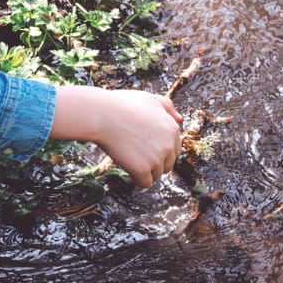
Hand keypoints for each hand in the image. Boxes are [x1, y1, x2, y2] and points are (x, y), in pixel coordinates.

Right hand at [52, 85, 180, 186]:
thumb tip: (180, 119)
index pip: (174, 149)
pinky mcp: (143, 169)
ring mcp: (157, 158)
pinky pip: (145, 183)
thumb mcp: (148, 99)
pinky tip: (126, 165)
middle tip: (135, 150)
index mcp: (173, 129)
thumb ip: (167, 107)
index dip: (158, 148)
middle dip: (154, 161)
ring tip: (129, 155)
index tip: (144, 144)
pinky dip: (136, 178)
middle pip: (168, 164)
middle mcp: (169, 145)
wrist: (101, 114)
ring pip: (157, 175)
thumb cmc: (121, 105)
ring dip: (144, 170)